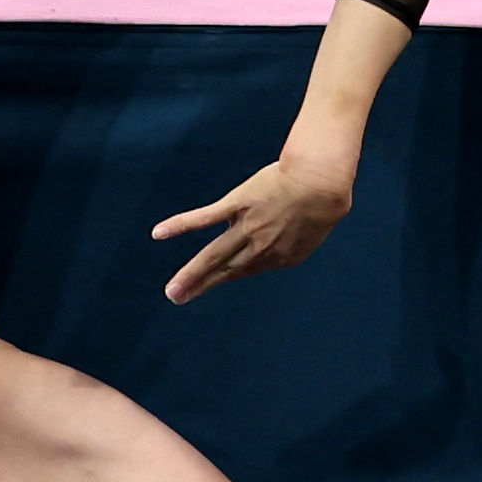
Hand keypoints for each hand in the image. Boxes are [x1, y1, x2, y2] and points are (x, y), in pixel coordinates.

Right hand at [150, 152, 355, 302]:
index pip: (246, 268)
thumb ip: (292, 239)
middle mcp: (260, 247)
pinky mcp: (238, 205)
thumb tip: (278, 238)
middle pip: (225, 270)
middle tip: (178, 298)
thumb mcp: (312, 229)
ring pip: (213, 256)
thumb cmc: (322, 200)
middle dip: (201, 286)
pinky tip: (159, 233)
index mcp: (279, 256)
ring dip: (191, 275)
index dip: (228, 274)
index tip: (211, 281)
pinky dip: (181, 225)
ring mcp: (247, 227)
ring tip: (173, 291)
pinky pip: (205, 218)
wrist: (321, 182)